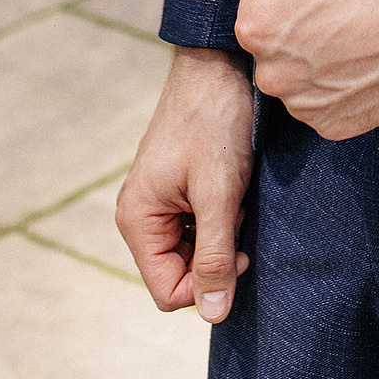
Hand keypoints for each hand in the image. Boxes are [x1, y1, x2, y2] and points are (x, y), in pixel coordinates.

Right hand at [117, 45, 254, 323]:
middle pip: (180, 271)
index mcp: (137, 220)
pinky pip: (198, 222)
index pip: (167, 291)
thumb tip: (213, 315)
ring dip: (221, 231)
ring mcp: (159, 198)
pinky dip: (222, 213)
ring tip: (235, 193)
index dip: (207, 284)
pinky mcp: (178, 185)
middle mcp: (141, 214)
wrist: (220, 63)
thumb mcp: (220, 194)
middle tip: (237, 212)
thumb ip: (215, 256)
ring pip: (193, 247)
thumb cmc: (216, 121)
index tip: (240, 251)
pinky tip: (234, 184)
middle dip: (216, 253)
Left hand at [216, 0, 378, 141]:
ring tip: (358, 33)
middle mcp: (271, 74)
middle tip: (344, 4)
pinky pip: (320, 100)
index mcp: (259, 24)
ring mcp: (302, 105)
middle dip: (298, 20)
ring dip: (315, 54)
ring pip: (295, 71)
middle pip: (273, 37)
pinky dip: (337, 83)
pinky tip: (364, 62)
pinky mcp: (331, 125)